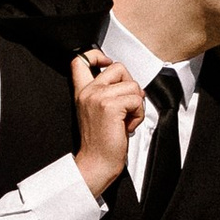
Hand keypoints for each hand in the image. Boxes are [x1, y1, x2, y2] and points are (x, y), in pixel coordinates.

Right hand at [71, 52, 145, 196]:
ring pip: (132, 86)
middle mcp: (88, 92)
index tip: (107, 64)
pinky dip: (138, 115)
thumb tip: (128, 82)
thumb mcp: (98, 112)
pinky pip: (136, 100)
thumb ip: (106, 93)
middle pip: (118, 67)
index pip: (81, 60)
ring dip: (136, 105)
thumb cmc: (101, 143)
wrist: (96, 164)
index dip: (97, 55)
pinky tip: (127, 126)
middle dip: (130, 85)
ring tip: (125, 121)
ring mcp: (98, 97)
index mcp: (82, 92)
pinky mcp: (110, 106)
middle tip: (125, 106)